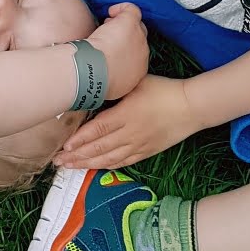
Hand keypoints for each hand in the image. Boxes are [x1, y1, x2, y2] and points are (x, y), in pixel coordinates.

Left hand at [56, 74, 195, 170]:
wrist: (191, 107)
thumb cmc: (164, 89)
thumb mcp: (137, 82)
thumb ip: (116, 88)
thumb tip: (94, 87)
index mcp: (127, 114)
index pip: (98, 130)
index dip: (80, 139)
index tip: (65, 145)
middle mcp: (131, 133)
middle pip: (99, 148)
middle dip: (76, 156)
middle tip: (58, 161)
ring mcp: (138, 145)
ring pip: (108, 158)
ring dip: (87, 164)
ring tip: (70, 167)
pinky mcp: (146, 152)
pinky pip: (122, 162)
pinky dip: (106, 166)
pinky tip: (94, 167)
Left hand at [86, 3, 147, 102]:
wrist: (94, 72)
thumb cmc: (96, 80)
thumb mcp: (109, 86)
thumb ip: (112, 79)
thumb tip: (106, 76)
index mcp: (138, 71)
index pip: (136, 55)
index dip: (124, 49)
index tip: (110, 50)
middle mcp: (143, 54)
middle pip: (138, 39)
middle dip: (124, 36)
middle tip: (108, 37)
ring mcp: (139, 37)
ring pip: (135, 25)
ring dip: (121, 24)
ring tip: (106, 27)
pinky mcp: (131, 23)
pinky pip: (132, 10)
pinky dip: (122, 8)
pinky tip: (111, 12)